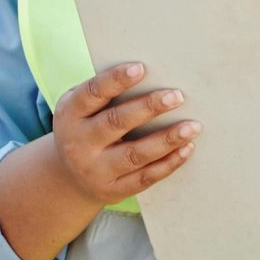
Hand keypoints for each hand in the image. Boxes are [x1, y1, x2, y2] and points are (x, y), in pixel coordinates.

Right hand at [50, 61, 197, 205]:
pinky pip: (144, 177)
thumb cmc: (86, 126)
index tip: (141, 68)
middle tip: (177, 96)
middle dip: (148, 108)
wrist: (67, 177)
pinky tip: (187, 148)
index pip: (93, 93)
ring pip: (134, 154)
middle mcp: (78, 143)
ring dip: (166, 139)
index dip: (115, 80)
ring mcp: (94, 170)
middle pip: (116, 122)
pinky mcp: (113, 190)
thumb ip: (107, 92)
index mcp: (70, 113)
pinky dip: (168, 163)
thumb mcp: (83, 108)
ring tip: (192, 126)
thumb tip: (156, 74)